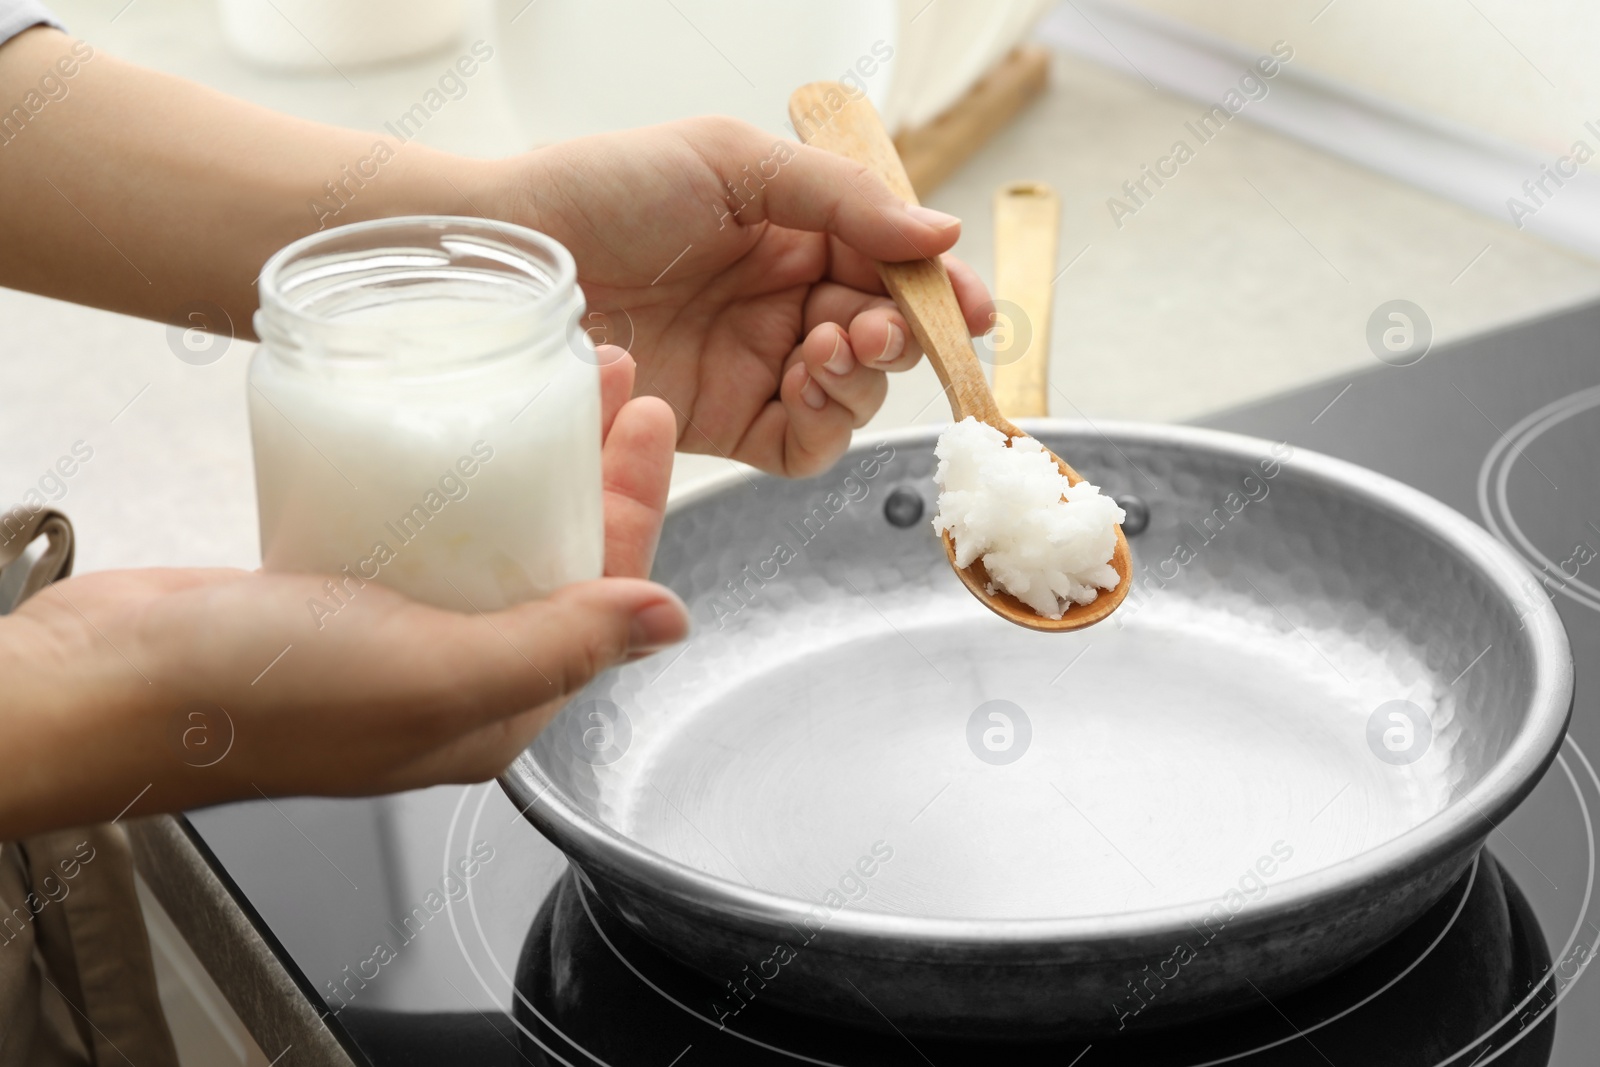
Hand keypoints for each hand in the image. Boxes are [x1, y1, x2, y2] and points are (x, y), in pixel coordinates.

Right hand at [0, 354, 688, 837]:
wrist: (105, 686)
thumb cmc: (259, 697)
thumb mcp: (434, 672)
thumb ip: (555, 646)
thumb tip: (670, 623)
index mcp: (497, 710)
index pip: (602, 602)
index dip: (637, 509)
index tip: (653, 422)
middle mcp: (457, 675)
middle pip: (558, 557)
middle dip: (597, 470)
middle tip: (617, 381)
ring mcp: (397, 631)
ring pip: (496, 533)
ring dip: (534, 458)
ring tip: (554, 377)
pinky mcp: (339, 587)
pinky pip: (423, 523)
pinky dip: (456, 469)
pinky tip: (464, 418)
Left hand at [492, 117, 992, 476]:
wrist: (511, 258)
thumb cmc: (603, 189)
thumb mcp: (731, 163)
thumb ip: (841, 199)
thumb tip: (940, 236)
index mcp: (794, 232)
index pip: (892, 265)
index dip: (939, 288)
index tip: (972, 308)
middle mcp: (784, 301)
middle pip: (887, 334)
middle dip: (903, 335)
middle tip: (876, 326)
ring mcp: (757, 364)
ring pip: (857, 392)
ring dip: (865, 376)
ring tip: (828, 346)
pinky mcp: (726, 423)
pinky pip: (805, 442)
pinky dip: (826, 423)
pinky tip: (806, 386)